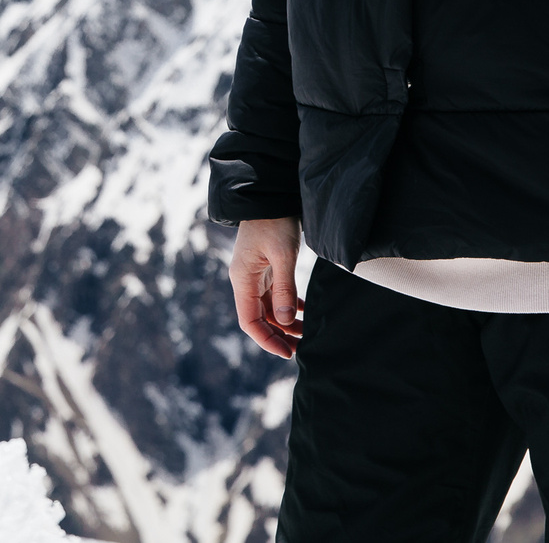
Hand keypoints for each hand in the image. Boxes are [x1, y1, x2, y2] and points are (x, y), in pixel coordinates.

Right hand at [229, 218, 303, 359]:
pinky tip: (303, 311)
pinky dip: (288, 306)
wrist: (271, 195)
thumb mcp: (282, 254)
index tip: (286, 352)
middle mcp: (246, 280)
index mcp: (243, 279)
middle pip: (259, 318)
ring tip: (306, 333)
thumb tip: (284, 320)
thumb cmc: (274, 221)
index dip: (266, 340)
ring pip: (268, 309)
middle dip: (277, 335)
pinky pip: (275, 296)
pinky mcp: (266, 268)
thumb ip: (284, 289)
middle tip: (300, 348)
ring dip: (285, 322)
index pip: (249, 321)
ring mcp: (256, 274)